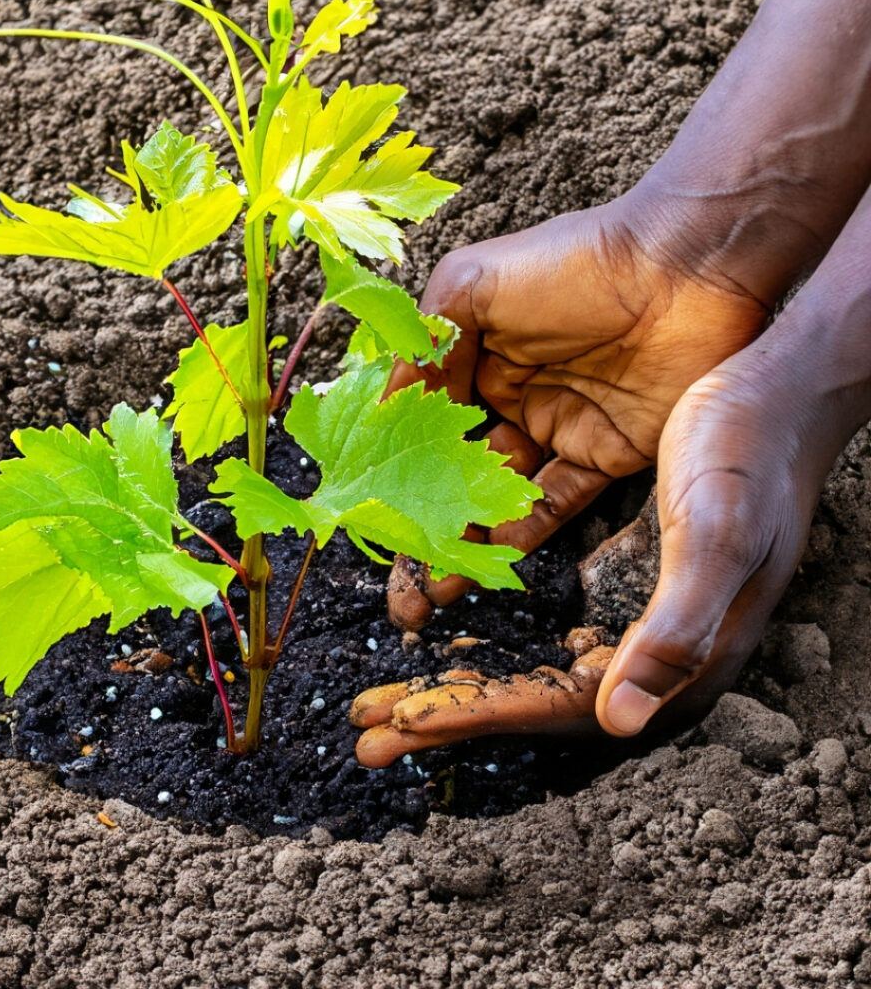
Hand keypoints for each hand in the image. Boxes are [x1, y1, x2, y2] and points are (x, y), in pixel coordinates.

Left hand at [356, 291, 868, 763]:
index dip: (479, 714)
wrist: (773, 399)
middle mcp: (642, 650)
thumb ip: (678, 630)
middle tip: (365, 740)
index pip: (560, 705)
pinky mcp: (606, 580)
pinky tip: (430, 625)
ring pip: (518, 663)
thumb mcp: (718, 538)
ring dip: (447, 681)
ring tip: (376, 705)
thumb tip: (620, 722)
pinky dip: (475, 629)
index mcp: (677, 658)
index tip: (405, 722)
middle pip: (527, 698)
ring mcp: (622, 616)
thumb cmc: (752, 461)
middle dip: (444, 716)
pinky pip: (527, 620)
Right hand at [386, 196, 767, 627]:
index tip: (368, 518)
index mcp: (474, 357)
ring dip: (469, 540)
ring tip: (436, 589)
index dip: (394, 472)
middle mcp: (510, 396)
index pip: (424, 426)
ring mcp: (557, 427)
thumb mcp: (474, 286)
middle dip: (425, 525)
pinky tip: (493, 558)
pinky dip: (526, 531)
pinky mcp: (607, 453)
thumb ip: (425, 343)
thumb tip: (385, 408)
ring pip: (501, 496)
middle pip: (457, 472)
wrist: (688, 265)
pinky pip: (559, 501)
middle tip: (401, 583)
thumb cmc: (574, 262)